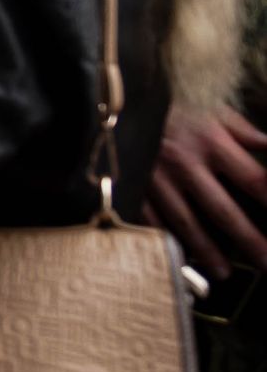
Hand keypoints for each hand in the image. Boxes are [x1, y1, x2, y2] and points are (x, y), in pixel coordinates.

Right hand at [144, 105, 266, 278]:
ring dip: (207, 250)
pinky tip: (178, 256)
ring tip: (224, 272)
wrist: (118, 98)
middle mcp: (186, 163)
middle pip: (223, 210)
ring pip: (186, 222)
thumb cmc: (174, 104)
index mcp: (211, 142)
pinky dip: (165, 239)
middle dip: (249, 240)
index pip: (254, 180)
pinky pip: (151, 218)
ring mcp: (157, 177)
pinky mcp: (134, 184)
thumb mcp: (212, 109)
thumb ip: (245, 131)